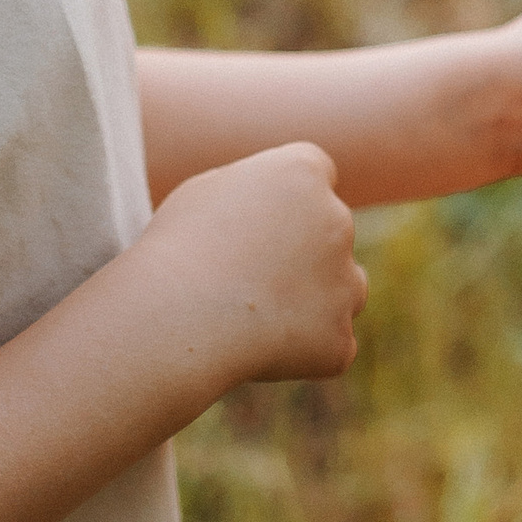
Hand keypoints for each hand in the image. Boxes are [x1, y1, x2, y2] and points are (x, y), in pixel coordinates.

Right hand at [140, 139, 365, 387]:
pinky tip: (260, 349)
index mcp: (304, 172)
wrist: (176, 317)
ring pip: (343, 287)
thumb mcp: (208, 192)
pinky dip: (305, 349)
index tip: (263, 225)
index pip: (317, 175)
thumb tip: (273, 205)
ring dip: (317, 298)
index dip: (291, 202)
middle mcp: (337, 219)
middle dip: (303, 252)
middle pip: (332, 232)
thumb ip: (256, 191)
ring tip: (257, 315)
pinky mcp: (340, 338)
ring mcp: (345, 281)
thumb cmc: (179, 248)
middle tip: (247, 278)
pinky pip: (330, 342)